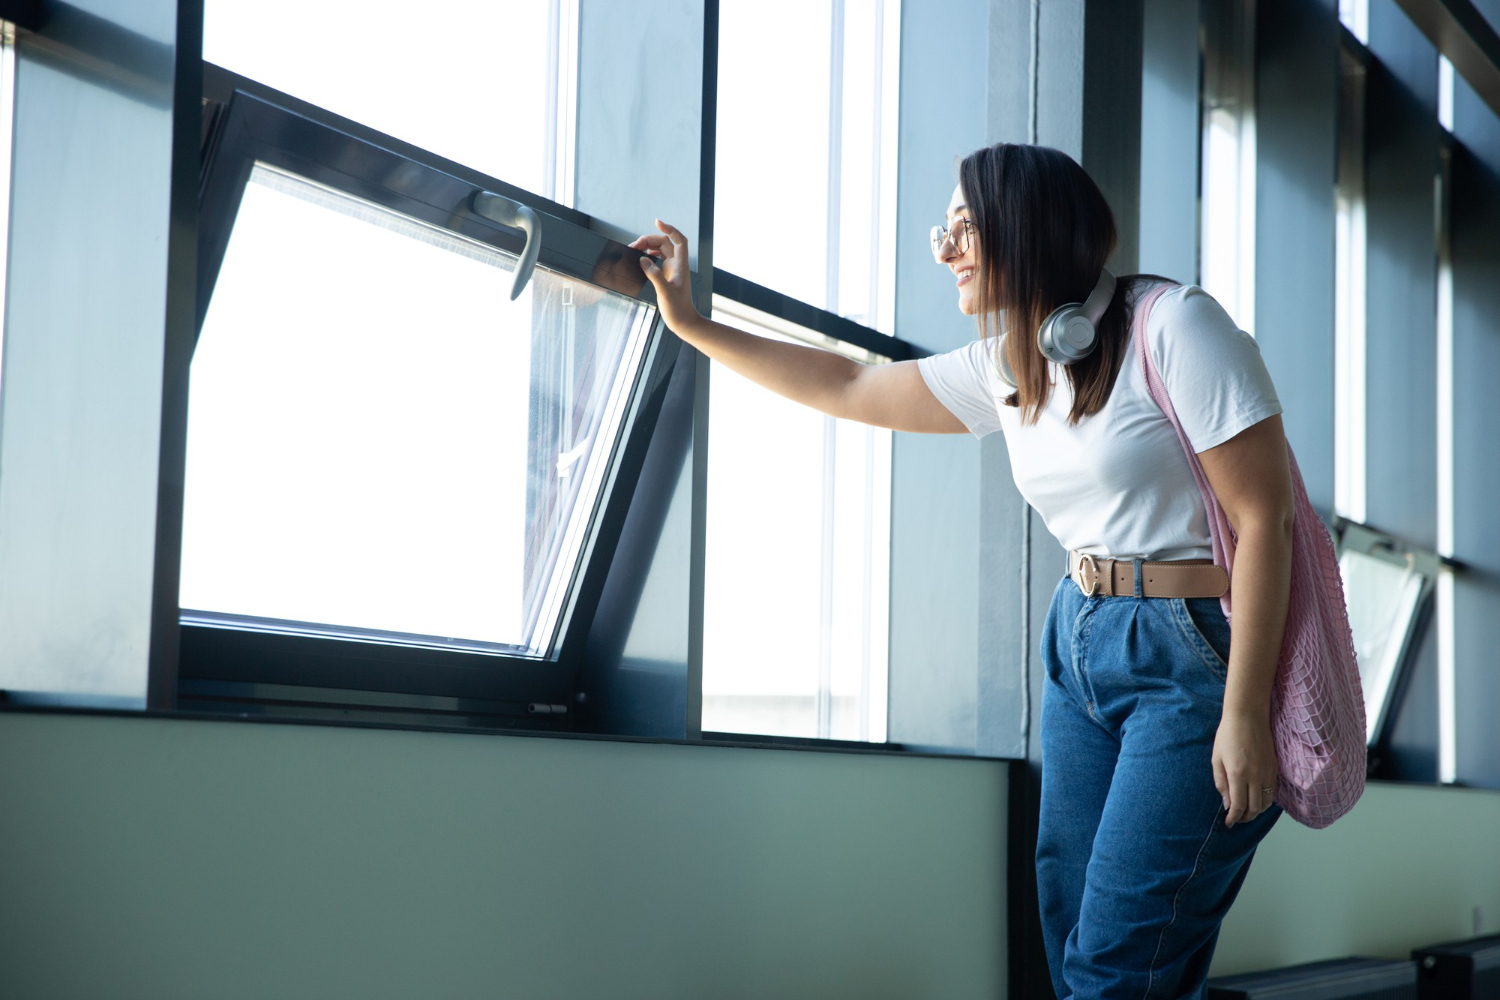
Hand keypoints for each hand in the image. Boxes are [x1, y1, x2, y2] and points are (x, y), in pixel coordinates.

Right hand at [628, 220, 701, 335]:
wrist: (683, 322)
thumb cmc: (678, 310)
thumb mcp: (665, 293)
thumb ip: (654, 275)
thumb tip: (643, 260)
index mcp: (680, 266)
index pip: (679, 240)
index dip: (670, 229)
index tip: (657, 222)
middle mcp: (677, 264)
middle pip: (666, 242)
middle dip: (650, 239)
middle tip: (634, 246)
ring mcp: (672, 269)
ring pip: (661, 249)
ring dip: (648, 245)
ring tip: (635, 249)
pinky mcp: (667, 275)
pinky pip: (658, 258)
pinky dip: (649, 253)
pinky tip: (642, 256)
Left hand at [1212, 709, 1278, 826]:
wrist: (1248, 716)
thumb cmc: (1227, 736)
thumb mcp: (1216, 759)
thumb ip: (1221, 783)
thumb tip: (1227, 804)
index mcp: (1238, 774)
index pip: (1239, 806)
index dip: (1234, 818)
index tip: (1228, 823)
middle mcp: (1256, 776)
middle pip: (1255, 808)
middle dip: (1245, 818)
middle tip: (1236, 820)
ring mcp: (1267, 772)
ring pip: (1266, 803)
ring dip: (1256, 811)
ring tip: (1246, 811)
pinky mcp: (1274, 768)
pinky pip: (1272, 791)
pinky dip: (1265, 800)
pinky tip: (1256, 799)